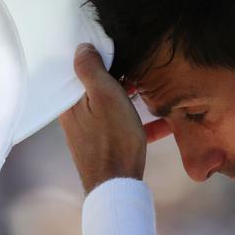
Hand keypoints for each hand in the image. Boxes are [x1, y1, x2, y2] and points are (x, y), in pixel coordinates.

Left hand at [59, 43, 146, 193]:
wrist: (118, 186)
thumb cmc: (111, 139)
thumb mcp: (104, 96)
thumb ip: (91, 70)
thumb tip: (82, 48)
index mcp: (71, 102)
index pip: (79, 71)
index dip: (97, 58)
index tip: (114, 51)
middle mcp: (77, 116)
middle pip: (97, 88)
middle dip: (118, 78)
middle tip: (138, 71)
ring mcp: (92, 131)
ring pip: (112, 106)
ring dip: (131, 98)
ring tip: (150, 91)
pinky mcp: (107, 144)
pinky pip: (124, 127)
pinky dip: (141, 123)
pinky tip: (163, 123)